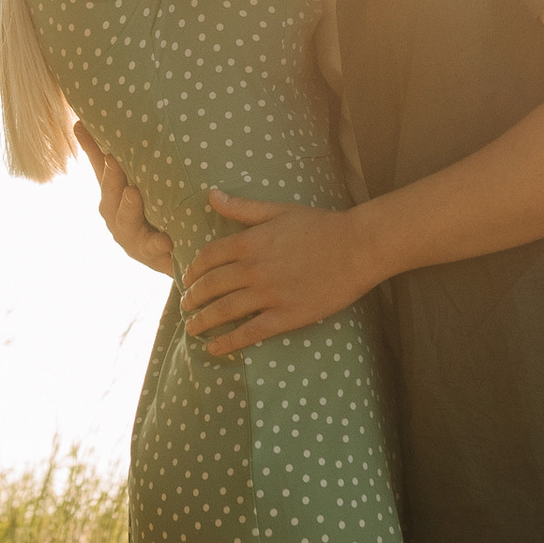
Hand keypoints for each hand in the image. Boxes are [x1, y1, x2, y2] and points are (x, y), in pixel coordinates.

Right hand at [76, 123, 174, 276]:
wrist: (175, 257)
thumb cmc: (152, 212)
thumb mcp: (139, 182)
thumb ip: (119, 157)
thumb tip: (87, 120)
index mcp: (113, 197)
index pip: (100, 168)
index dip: (91, 147)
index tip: (82, 126)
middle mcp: (117, 218)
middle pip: (110, 197)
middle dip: (111, 178)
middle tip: (113, 160)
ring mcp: (133, 240)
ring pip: (126, 224)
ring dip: (128, 208)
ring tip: (132, 192)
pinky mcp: (153, 257)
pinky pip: (155, 252)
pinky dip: (159, 245)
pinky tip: (166, 240)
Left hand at [182, 191, 369, 352]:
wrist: (358, 247)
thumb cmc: (321, 225)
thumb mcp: (278, 210)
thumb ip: (242, 207)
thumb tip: (212, 195)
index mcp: (249, 242)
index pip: (208, 257)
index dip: (193, 270)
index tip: (187, 279)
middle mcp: (253, 269)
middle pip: (210, 286)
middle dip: (192, 298)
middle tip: (185, 305)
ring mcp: (269, 294)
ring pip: (224, 311)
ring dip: (203, 321)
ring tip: (192, 328)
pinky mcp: (286, 316)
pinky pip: (249, 332)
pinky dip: (228, 342)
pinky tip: (214, 348)